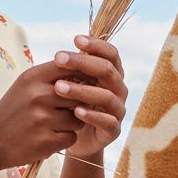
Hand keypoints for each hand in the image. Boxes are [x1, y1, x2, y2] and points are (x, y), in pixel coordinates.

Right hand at [0, 37, 125, 172]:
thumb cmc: (14, 110)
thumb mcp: (26, 85)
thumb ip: (53, 76)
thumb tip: (87, 68)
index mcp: (33, 77)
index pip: (70, 66)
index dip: (83, 74)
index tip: (85, 82)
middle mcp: (38, 95)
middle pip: (80, 94)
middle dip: (77, 103)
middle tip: (63, 110)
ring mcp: (42, 119)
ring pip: (78, 118)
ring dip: (71, 123)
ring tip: (52, 124)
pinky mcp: (46, 141)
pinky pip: (72, 137)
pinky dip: (64, 139)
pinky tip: (48, 137)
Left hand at [57, 35, 126, 159]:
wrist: (73, 137)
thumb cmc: (71, 104)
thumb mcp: (71, 83)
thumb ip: (72, 70)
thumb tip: (60, 55)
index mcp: (111, 74)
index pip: (111, 54)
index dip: (96, 45)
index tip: (76, 39)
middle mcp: (118, 89)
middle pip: (108, 71)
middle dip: (83, 63)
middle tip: (58, 59)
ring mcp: (118, 110)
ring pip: (107, 96)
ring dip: (82, 90)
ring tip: (59, 87)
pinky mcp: (114, 130)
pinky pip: (108, 122)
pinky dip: (93, 116)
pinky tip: (76, 111)